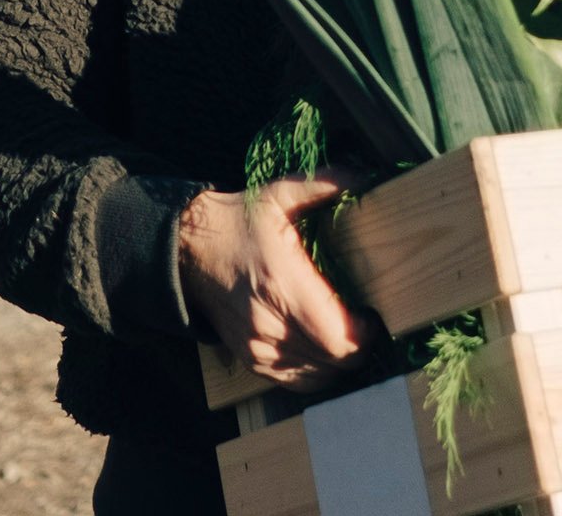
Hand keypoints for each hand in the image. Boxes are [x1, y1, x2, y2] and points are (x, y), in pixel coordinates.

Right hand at [177, 175, 376, 391]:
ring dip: (339, 361)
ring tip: (345, 335)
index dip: (366, 334)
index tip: (372, 314)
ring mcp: (258, 346)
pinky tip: (321, 349)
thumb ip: (322, 185)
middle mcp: (270, 323)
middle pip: (335, 360)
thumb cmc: (238, 223)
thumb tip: (362, 178)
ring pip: (319, 377)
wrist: (189, 251)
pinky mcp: (251, 359)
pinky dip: (316, 372)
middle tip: (365, 324)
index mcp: (283, 284)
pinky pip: (296, 383)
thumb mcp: (277, 195)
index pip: (339, 337)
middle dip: (360, 346)